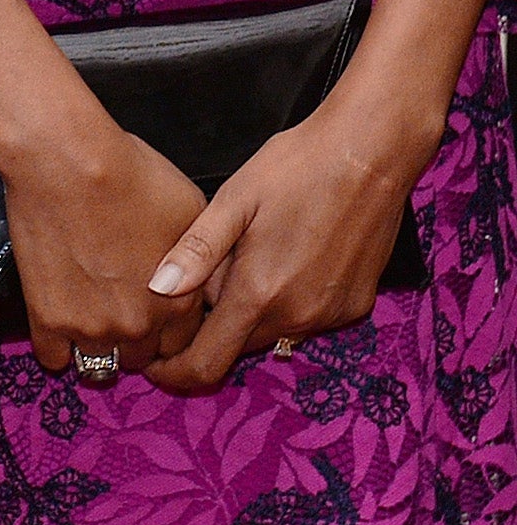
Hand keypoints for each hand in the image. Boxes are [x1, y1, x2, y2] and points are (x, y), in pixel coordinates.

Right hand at [4, 118, 208, 374]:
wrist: (68, 160)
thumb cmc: (131, 173)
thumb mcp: (192, 209)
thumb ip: (200, 257)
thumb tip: (198, 277)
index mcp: (179, 303)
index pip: (183, 343)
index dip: (168, 324)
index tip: (153, 308)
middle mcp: (139, 326)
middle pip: (143, 357)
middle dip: (136, 336)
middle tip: (119, 304)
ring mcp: (92, 328)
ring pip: (101, 363)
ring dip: (98, 342)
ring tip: (89, 311)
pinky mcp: (48, 320)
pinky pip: (54, 358)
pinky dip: (57, 344)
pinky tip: (59, 318)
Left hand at [143, 0, 488, 394]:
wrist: (371, 152)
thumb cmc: (294, 167)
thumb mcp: (235, 200)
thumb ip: (196, 250)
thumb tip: (156, 291)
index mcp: (257, 295)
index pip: (207, 364)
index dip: (176, 371)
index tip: (154, 362)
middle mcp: (296, 318)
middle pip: (239, 344)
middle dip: (214, 326)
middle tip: (207, 272)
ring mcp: (331, 316)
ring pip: (274, 330)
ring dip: (253, 309)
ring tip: (251, 252)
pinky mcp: (356, 306)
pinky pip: (308, 317)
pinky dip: (290, 300)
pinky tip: (291, 253)